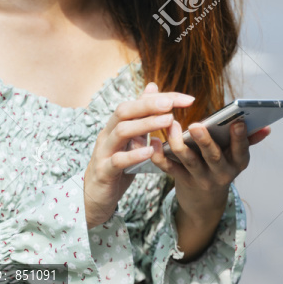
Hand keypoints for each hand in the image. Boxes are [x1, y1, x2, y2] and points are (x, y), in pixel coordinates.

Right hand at [83, 82, 193, 228]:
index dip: (162, 98)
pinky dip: (134, 154)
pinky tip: (150, 151)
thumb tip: (152, 86)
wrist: (95, 197)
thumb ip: (141, 115)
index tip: (187, 99)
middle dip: (149, 104)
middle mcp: (108, 134)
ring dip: (145, 124)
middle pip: (124, 110)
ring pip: (121, 131)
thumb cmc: (116, 165)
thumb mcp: (130, 138)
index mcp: (116, 125)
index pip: (138, 103)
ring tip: (167, 121)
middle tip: (171, 103)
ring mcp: (104, 151)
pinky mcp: (104, 171)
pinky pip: (117, 160)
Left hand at [150, 112, 269, 228]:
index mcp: (237, 163)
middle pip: (213, 156)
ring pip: (189, 161)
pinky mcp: (182, 181)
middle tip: (195, 125)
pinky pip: (170, 169)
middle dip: (205, 141)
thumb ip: (248, 140)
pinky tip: (153, 141)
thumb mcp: (236, 158)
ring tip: (172, 125)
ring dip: (178, 143)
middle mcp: (221, 173)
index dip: (241, 138)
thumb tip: (267, 127)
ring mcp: (201, 179)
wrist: (204, 204)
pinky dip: (160, 156)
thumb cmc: (221, 168)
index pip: (241, 151)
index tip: (238, 122)